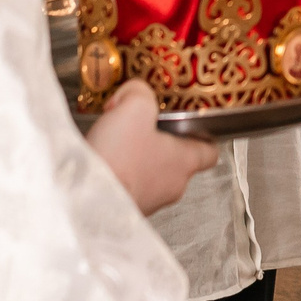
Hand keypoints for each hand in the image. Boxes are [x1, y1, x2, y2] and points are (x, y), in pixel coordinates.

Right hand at [85, 79, 217, 215]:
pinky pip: (130, 184)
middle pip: (177, 159)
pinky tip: (106, 157)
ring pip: (153, 172)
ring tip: (119, 139)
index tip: (195, 124)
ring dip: (139, 156)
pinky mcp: (127, 207)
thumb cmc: (119, 159)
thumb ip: (141, 92)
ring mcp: (150, 200)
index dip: (204, 134)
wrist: (90, 200)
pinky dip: (121, 170)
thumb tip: (135, 92)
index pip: (210, 151)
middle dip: (161, 140)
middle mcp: (172, 185)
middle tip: (145, 123)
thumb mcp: (135, 107)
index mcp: (184, 161)